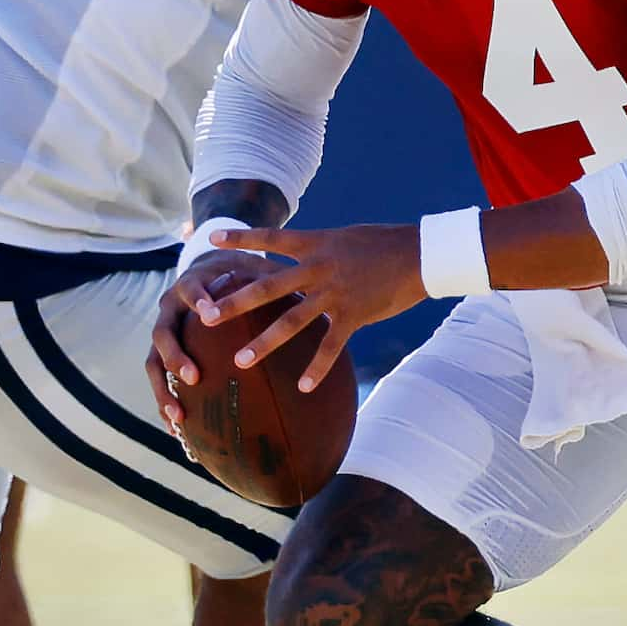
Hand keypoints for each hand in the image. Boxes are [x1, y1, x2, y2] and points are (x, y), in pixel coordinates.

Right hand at [145, 250, 267, 431]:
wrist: (206, 271)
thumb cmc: (235, 272)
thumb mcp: (250, 268)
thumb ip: (268, 277)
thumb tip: (306, 287)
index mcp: (189, 285)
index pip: (190, 290)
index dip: (197, 301)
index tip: (208, 313)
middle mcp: (169, 309)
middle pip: (162, 333)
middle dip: (175, 356)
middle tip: (193, 377)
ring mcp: (163, 333)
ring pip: (153, 362)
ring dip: (164, 390)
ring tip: (179, 417)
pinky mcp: (162, 353)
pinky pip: (160, 381)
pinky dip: (167, 403)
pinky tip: (179, 431)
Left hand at [196, 222, 425, 394]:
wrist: (421, 254)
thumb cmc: (385, 244)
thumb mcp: (345, 239)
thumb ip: (319, 250)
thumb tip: (300, 256)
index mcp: (316, 244)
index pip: (271, 239)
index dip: (241, 240)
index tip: (212, 241)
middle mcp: (319, 268)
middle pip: (268, 287)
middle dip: (235, 302)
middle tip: (205, 317)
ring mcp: (335, 293)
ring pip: (292, 320)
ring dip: (264, 342)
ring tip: (240, 360)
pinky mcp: (354, 315)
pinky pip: (331, 346)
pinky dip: (317, 367)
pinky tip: (303, 387)